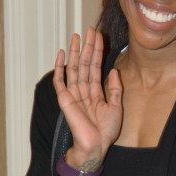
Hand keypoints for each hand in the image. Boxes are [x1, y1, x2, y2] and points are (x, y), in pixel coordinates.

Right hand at [53, 27, 122, 165]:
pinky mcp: (65, 99)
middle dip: (87, 46)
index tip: (98, 36)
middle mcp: (84, 90)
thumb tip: (114, 70)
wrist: (96, 146)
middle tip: (89, 29)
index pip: (95, 66)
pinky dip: (59, 68)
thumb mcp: (116, 107)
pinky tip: (61, 54)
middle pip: (84, 63)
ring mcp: (73, 94)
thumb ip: (115, 89)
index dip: (97, 51)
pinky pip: (60, 81)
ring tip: (76, 36)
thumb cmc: (105, 132)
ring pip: (74, 68)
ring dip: (74, 52)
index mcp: (95, 91)